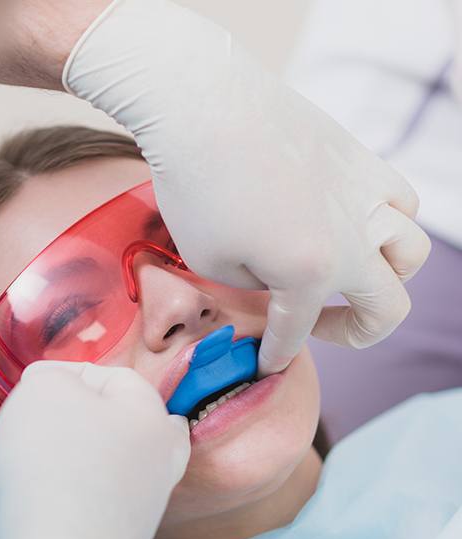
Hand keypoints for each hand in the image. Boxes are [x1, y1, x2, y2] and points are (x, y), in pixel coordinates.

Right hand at [0, 361, 188, 538]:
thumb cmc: (47, 463)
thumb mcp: (43, 390)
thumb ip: (53, 375)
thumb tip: (56, 386)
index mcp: (153, 416)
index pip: (111, 376)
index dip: (65, 375)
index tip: (30, 390)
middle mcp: (162, 460)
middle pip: (126, 422)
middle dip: (86, 416)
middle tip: (47, 421)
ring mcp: (148, 506)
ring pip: (117, 464)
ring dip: (83, 454)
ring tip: (41, 457)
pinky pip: (102, 503)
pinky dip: (80, 492)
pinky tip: (50, 495)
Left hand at [64, 0, 430, 373]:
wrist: (202, 105)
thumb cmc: (196, 187)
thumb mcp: (210, 262)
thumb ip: (255, 286)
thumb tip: (276, 280)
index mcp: (311, 272)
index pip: (297, 331)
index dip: (277, 354)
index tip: (265, 364)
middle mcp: (353, 239)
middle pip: (389, 307)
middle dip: (356, 333)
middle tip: (319, 328)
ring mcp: (365, 194)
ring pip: (411, 252)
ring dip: (386, 277)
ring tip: (348, 276)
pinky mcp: (360, 159)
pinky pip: (399, 200)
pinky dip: (388, 223)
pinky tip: (355, 223)